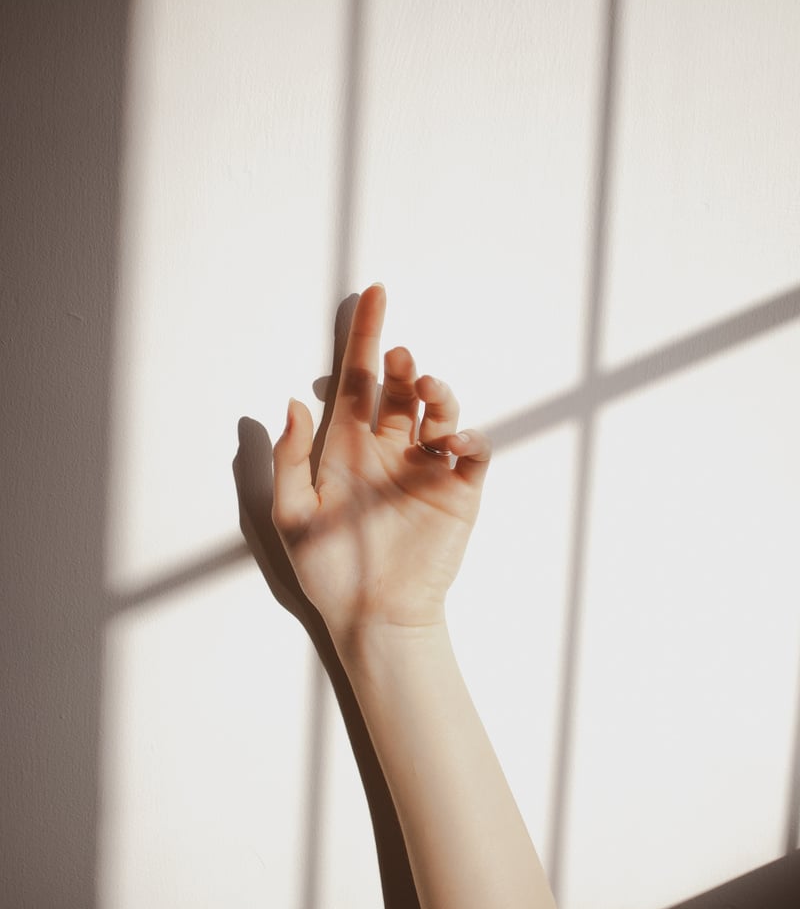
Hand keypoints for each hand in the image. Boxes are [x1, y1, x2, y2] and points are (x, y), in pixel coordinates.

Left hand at [271, 284, 490, 639]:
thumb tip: (293, 401)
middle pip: (401, 390)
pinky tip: (452, 443)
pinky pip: (473, 454)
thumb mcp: (292, 514)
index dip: (365, 336)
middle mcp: (390, 450)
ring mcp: (426, 470)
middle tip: (401, 361)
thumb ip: (289, 459)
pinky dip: (470, 439)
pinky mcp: (459, 493)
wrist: (374, 617)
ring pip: (441, 411)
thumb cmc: (330, 570)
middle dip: (403, 366)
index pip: (358, 380)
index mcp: (348, 448)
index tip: (373, 292)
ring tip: (429, 392)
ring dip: (438, 392)